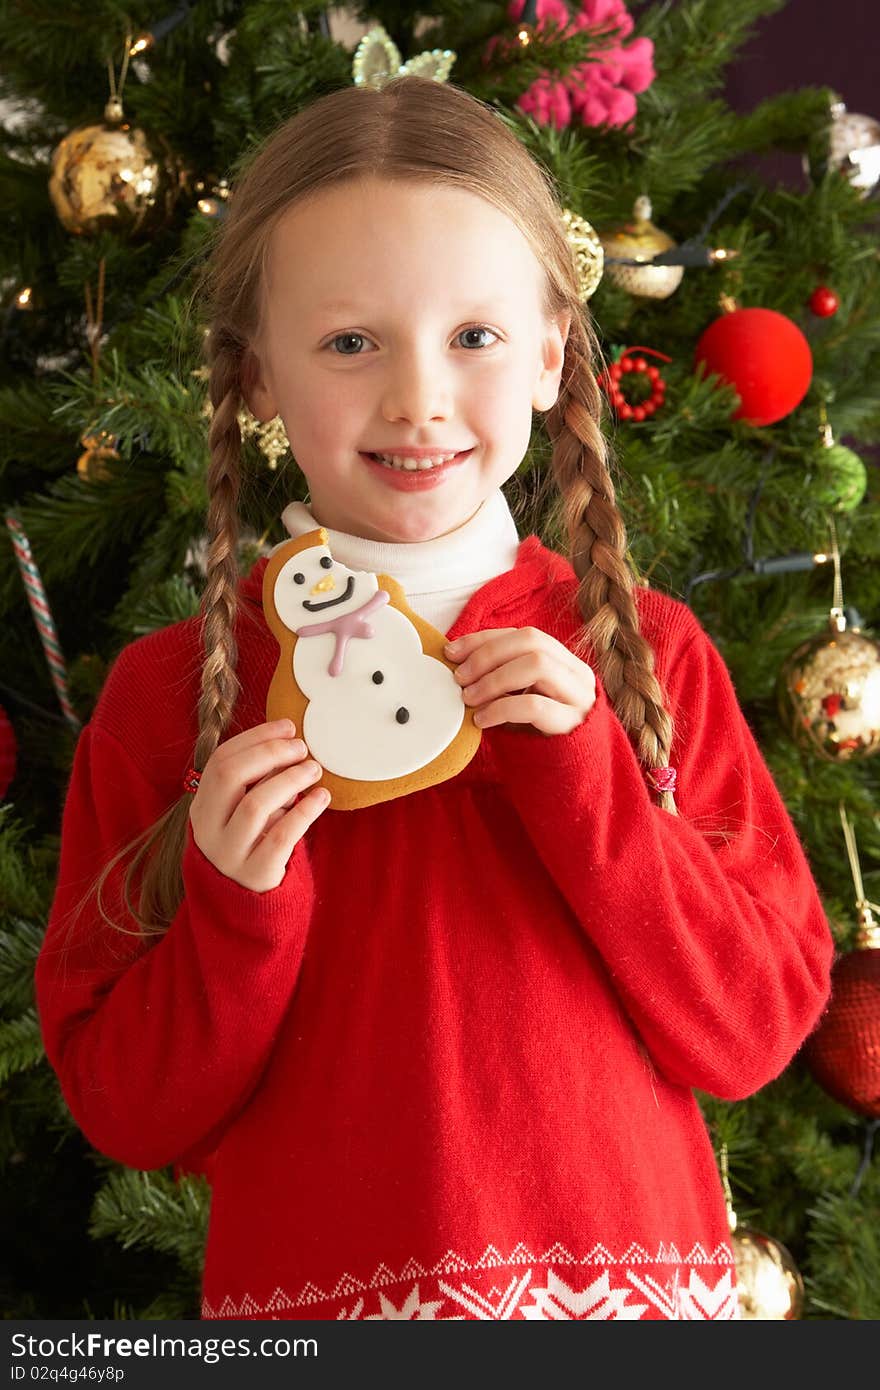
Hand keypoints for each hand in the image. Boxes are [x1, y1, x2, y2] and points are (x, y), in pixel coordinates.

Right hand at [189, 719, 328, 891]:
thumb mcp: (243, 811)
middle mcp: (208, 828)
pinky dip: (304, 812)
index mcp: (202, 806)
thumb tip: (290, 741)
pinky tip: (321, 798)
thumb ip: (258, 781)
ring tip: (314, 770)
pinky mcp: (255, 874)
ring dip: (290, 779)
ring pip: (256, 804)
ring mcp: (229, 853)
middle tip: (302, 748)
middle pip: (231, 775)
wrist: (243, 904)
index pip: (221, 760)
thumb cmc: (250, 844)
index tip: (288, 727)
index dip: (256, 738)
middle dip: (270, 753)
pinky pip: (281, 836)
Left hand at [445, 627, 596, 735]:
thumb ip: (503, 678)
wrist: (568, 777)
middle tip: (459, 677)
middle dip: (488, 655)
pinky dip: (500, 708)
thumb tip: (457, 662)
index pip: (524, 634)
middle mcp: (577, 674)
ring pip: (537, 665)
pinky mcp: (572, 725)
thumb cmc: (538, 737)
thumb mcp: (521, 700)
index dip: (485, 639)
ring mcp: (579, 698)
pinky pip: (534, 705)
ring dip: (494, 679)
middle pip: (531, 641)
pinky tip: (481, 720)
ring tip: (469, 698)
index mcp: (564, 662)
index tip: (452, 651)